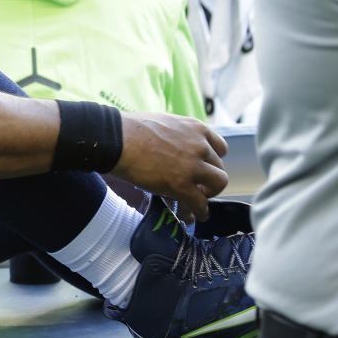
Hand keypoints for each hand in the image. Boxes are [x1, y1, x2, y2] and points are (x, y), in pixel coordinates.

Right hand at [110, 111, 227, 222]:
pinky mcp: (182, 185)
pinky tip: (196, 215)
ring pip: (218, 184)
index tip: (204, 166)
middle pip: (219, 167)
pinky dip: (200, 211)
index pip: (220, 147)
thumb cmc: (132, 129)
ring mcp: (193, 166)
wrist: (117, 140)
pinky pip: (200, 203)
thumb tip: (174, 145)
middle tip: (198, 185)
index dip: (212, 160)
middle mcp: (200, 146)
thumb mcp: (165, 122)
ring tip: (199, 200)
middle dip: (209, 178)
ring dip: (209, 193)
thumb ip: (178, 134)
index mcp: (196, 128)